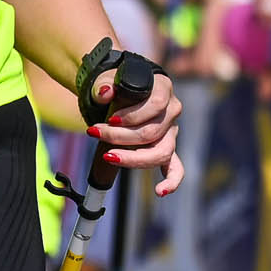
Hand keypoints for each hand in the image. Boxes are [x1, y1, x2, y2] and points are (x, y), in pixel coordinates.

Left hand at [87, 66, 185, 196]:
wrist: (122, 90)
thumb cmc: (117, 84)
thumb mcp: (108, 78)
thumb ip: (104, 85)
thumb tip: (104, 93)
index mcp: (163, 89)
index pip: (156, 104)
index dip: (132, 115)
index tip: (109, 120)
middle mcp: (172, 111)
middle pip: (153, 132)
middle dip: (121, 137)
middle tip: (95, 132)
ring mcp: (171, 132)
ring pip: (161, 152)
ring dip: (133, 158)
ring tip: (109, 156)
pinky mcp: (166, 148)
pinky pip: (176, 168)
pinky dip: (171, 181)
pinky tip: (160, 191)